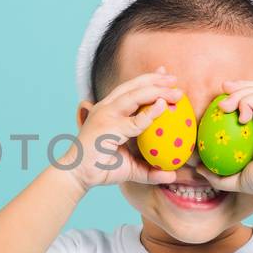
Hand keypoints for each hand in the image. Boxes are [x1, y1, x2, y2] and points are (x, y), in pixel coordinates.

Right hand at [69, 69, 186, 189]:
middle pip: (133, 86)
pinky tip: (164, 106)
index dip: (149, 80)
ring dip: (156, 91)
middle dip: (156, 80)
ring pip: (134, 96)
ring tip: (175, 92)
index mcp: (109, 110)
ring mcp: (105, 115)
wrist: (77, 176)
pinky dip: (150, 113)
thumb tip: (172, 176)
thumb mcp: (131, 167)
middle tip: (175, 80)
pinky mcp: (107, 128)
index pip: (131, 89)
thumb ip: (150, 169)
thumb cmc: (101, 169)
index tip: (166, 75)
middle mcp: (106, 108)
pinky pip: (134, 120)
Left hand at [193, 79, 252, 198]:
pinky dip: (248, 101)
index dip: (244, 92)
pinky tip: (238, 115)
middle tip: (223, 89)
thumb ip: (218, 174)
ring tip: (224, 105)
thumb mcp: (237, 178)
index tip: (224, 98)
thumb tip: (199, 168)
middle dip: (242, 85)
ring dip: (241, 93)